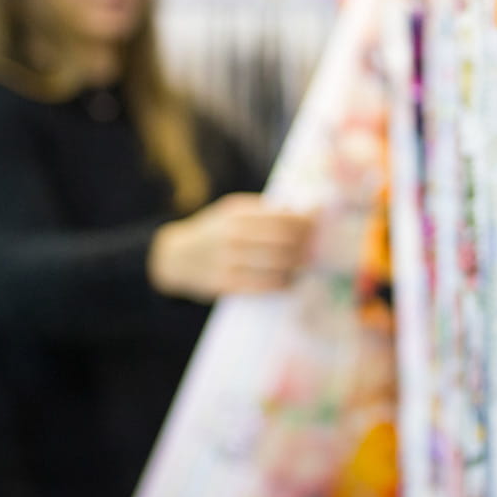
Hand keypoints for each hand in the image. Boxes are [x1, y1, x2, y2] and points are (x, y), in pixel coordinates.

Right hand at [149, 193, 314, 301]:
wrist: (175, 258)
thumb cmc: (215, 232)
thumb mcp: (232, 212)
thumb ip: (264, 211)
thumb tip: (304, 210)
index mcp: (236, 214)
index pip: (282, 217)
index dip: (306, 222)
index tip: (320, 225)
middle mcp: (231, 235)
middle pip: (283, 241)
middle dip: (306, 245)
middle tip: (320, 248)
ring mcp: (227, 261)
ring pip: (276, 264)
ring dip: (298, 266)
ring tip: (308, 265)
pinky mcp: (225, 284)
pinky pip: (263, 285)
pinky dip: (283, 283)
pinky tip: (292, 281)